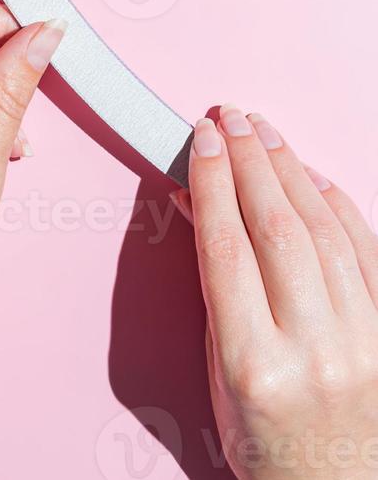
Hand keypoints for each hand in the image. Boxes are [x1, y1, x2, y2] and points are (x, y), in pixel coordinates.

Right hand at [170, 107, 377, 479]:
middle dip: (248, 160)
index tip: (201, 141)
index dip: (212, 182)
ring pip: (323, 230)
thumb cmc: (266, 443)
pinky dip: (337, 203)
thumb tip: (202, 207)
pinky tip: (310, 174)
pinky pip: (367, 250)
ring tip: (263, 133)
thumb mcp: (218, 374)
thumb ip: (215, 288)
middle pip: (276, 227)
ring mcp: (363, 342)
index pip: (226, 248)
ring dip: (289, 170)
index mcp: (256, 367)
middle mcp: (315, 350)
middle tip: (230, 118)